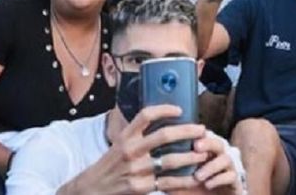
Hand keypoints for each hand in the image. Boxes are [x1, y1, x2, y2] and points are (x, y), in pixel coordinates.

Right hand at [80, 104, 214, 194]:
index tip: (180, 110)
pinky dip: (184, 180)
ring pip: (170, 160)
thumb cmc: (110, 164)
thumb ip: (137, 134)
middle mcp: (130, 151)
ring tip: (204, 153)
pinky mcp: (141, 187)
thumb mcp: (118, 144)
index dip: (165, 109)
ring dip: (191, 156)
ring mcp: (136, 170)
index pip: (146, 115)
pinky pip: (168, 183)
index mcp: (125, 136)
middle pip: (163, 136)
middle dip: (187, 131)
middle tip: (202, 130)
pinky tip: (196, 176)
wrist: (91, 189)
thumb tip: (162, 120)